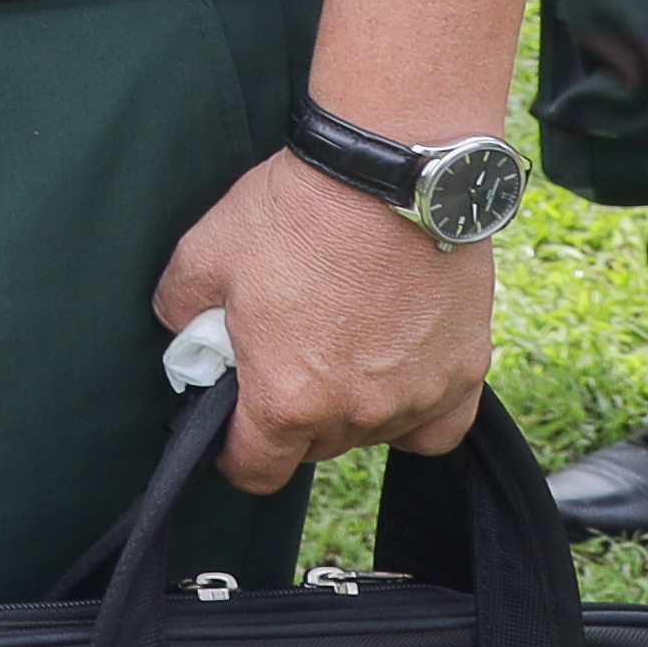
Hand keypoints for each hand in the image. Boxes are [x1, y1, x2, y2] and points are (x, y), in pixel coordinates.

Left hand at [156, 152, 497, 488]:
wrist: (388, 176)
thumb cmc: (296, 215)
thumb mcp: (200, 259)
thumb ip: (180, 316)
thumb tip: (188, 342)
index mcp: (288, 399)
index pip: (254, 470)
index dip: (231, 456)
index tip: (226, 434)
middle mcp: (358, 413)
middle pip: (313, 448)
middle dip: (287, 416)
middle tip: (280, 356)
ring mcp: (418, 396)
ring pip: (371, 433)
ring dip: (349, 407)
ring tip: (336, 344)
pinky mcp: (467, 371)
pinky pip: (437, 424)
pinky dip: (414, 410)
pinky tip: (394, 375)